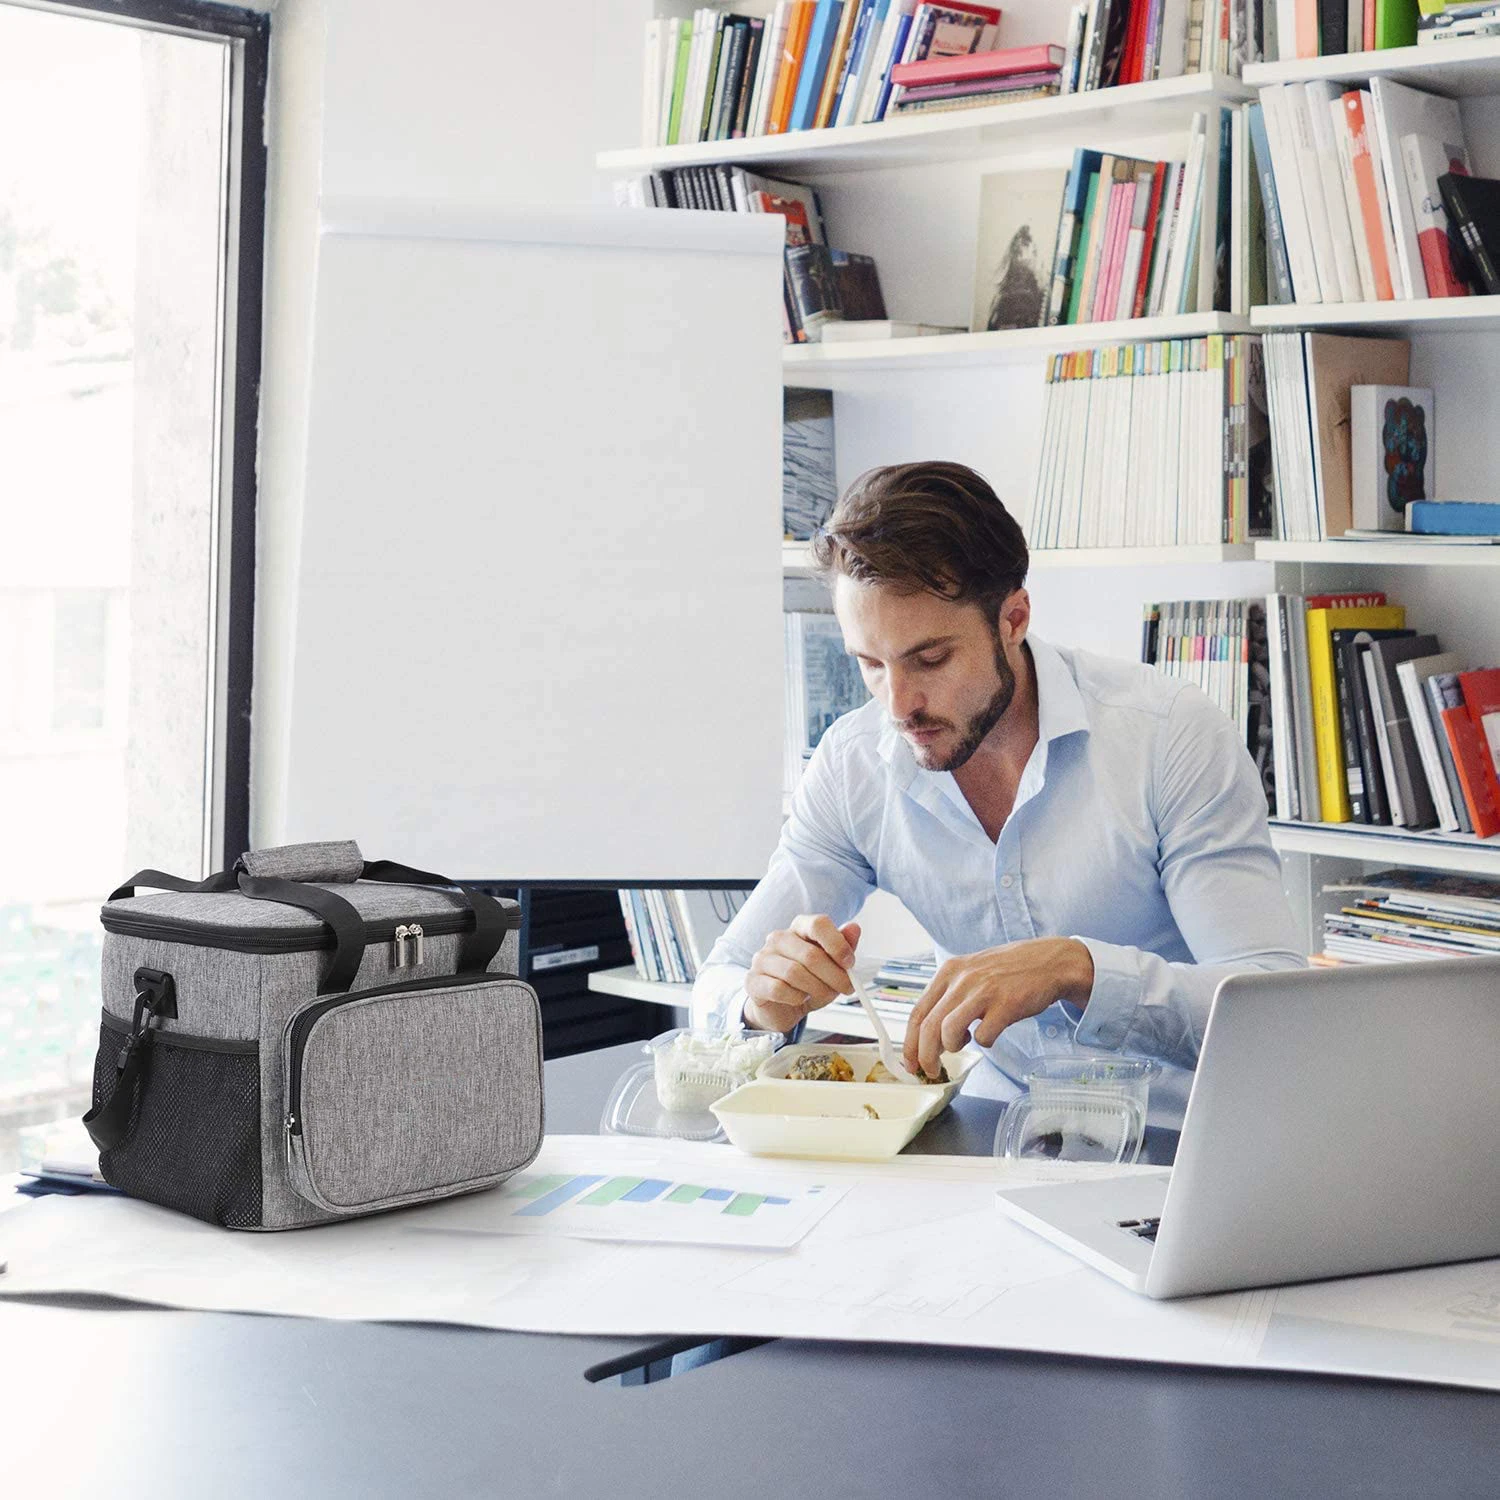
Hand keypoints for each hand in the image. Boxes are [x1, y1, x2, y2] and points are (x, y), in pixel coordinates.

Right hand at [743, 915, 861, 1033]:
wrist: (781, 1007)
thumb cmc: (807, 983)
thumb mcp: (831, 966)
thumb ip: (843, 947)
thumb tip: (854, 928)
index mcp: (799, 928)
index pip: (818, 924)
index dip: (837, 944)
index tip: (850, 963)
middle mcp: (778, 939)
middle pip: (810, 954)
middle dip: (833, 975)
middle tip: (846, 988)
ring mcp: (762, 958)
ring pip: (795, 973)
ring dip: (817, 989)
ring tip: (823, 996)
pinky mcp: (753, 980)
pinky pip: (779, 989)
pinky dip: (796, 998)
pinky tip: (800, 999)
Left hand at [903, 937, 1094, 1080]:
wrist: (1048, 961)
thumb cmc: (1007, 972)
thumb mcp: (971, 973)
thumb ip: (949, 996)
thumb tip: (928, 1034)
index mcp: (949, 971)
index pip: (917, 1012)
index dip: (909, 1042)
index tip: (910, 1062)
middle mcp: (962, 979)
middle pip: (929, 1026)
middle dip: (926, 1056)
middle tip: (931, 1070)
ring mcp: (984, 991)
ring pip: (949, 1031)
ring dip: (952, 1048)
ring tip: (963, 1044)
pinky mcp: (1006, 1005)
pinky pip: (984, 1036)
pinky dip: (984, 1043)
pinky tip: (990, 1033)